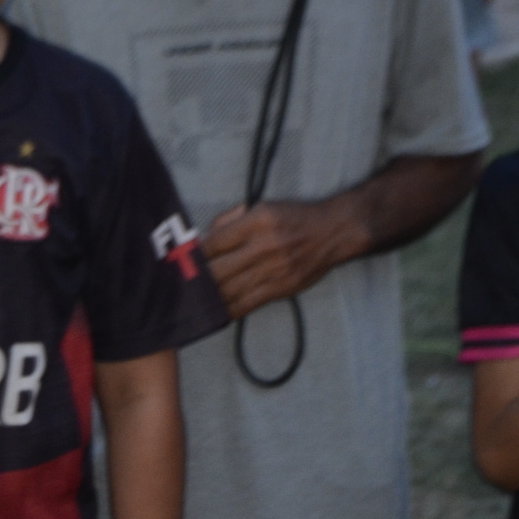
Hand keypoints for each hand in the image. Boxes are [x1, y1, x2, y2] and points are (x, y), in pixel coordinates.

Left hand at [201, 199, 354, 320]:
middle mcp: (264, 247)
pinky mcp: (282, 288)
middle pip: (218, 270)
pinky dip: (230, 310)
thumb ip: (232, 218)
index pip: (215, 243)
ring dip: (210, 298)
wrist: (334, 231)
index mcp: (257, 222)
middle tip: (184, 285)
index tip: (186, 261)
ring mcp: (273, 270)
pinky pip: (249, 303)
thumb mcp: (262, 206)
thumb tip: (207, 237)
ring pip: (230, 290)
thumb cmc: (295, 217)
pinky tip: (217, 312)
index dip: (197, 255)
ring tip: (194, 302)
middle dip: (198, 280)